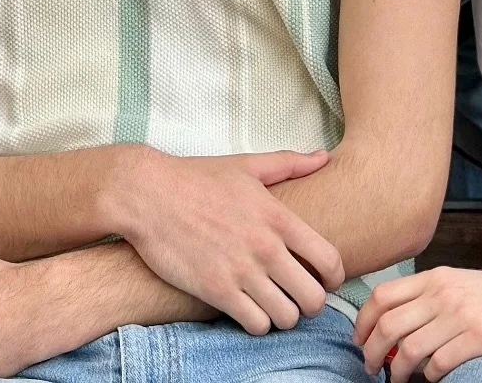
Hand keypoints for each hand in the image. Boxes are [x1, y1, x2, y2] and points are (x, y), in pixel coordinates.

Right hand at [113, 147, 343, 334]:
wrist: (148, 194)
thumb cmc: (196, 178)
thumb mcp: (246, 165)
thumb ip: (289, 164)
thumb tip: (323, 157)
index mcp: (278, 217)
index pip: (331, 262)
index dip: (334, 278)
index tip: (322, 278)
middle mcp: (266, 247)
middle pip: (314, 299)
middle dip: (310, 302)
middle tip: (296, 295)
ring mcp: (242, 272)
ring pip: (287, 318)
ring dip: (282, 314)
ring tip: (271, 302)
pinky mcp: (217, 291)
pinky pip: (256, 325)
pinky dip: (257, 322)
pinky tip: (248, 307)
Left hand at [354, 264, 481, 378]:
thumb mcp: (462, 284)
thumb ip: (431, 298)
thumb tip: (397, 325)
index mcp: (436, 277)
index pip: (383, 295)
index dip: (364, 321)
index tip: (359, 340)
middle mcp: (443, 292)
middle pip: (389, 323)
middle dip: (372, 351)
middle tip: (370, 368)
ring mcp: (461, 314)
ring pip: (409, 347)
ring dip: (397, 370)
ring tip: (396, 380)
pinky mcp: (481, 338)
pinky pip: (440, 363)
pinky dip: (430, 377)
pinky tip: (432, 379)